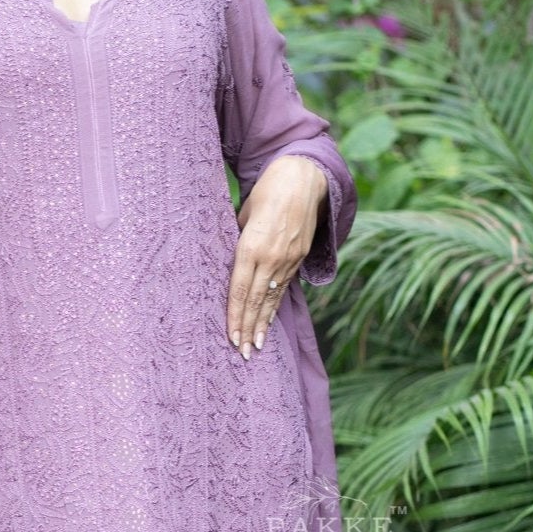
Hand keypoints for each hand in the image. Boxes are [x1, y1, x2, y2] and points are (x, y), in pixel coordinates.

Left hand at [227, 155, 328, 358]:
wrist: (303, 177)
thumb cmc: (266, 192)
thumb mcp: (244, 215)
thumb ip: (237, 242)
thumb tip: (229, 262)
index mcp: (251, 246)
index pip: (240, 290)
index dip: (235, 316)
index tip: (231, 338)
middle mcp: (271, 257)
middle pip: (256, 301)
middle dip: (248, 330)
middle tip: (243, 354)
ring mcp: (288, 260)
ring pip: (271, 299)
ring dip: (263, 325)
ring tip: (256, 348)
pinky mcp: (299, 258)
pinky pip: (284, 289)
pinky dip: (275, 309)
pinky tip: (270, 324)